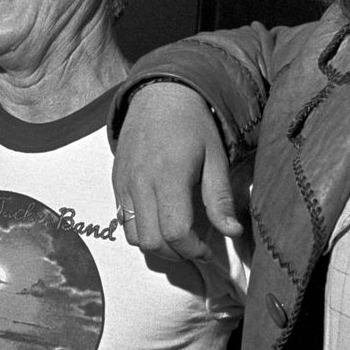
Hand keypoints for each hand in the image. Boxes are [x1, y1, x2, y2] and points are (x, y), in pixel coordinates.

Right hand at [113, 83, 242, 261]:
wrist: (160, 96)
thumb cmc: (193, 127)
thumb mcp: (215, 159)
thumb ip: (220, 199)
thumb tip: (233, 232)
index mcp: (170, 176)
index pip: (175, 231)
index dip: (194, 250)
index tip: (209, 250)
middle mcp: (141, 183)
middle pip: (152, 241)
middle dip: (176, 254)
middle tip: (194, 247)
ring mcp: (124, 184)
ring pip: (134, 236)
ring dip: (157, 245)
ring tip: (176, 236)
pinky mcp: (116, 183)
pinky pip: (122, 220)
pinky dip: (142, 230)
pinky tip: (160, 220)